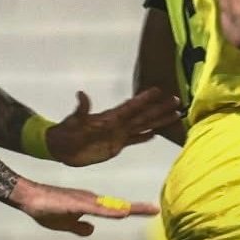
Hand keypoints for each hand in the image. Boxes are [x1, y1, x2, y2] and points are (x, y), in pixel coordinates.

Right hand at [12, 179, 158, 236]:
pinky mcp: (74, 203)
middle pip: (117, 206)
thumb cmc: (46, 208)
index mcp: (91, 205)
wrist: (29, 197)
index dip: (133, 210)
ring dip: (126, 208)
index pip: (116, 209)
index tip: (152, 210)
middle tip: (155, 209)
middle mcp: (91, 200)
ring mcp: (84, 201)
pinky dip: (109, 211)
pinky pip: (94, 208)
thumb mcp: (65, 223)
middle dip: (136, 208)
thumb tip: (91, 230)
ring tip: (145, 209)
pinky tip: (119, 213)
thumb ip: (79, 227)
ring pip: (109, 206)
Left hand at [47, 87, 181, 166]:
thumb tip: (81, 94)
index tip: (158, 90)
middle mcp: (118, 124)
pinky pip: (134, 140)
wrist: (61, 148)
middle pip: (143, 115)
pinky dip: (145, 137)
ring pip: (143, 126)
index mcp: (110, 118)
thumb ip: (80, 109)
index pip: (131, 107)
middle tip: (177, 100)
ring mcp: (119, 134)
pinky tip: (155, 134)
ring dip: (158, 121)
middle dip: (160, 108)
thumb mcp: (73, 120)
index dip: (144, 99)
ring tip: (175, 115)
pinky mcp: (116, 145)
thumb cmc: (66, 133)